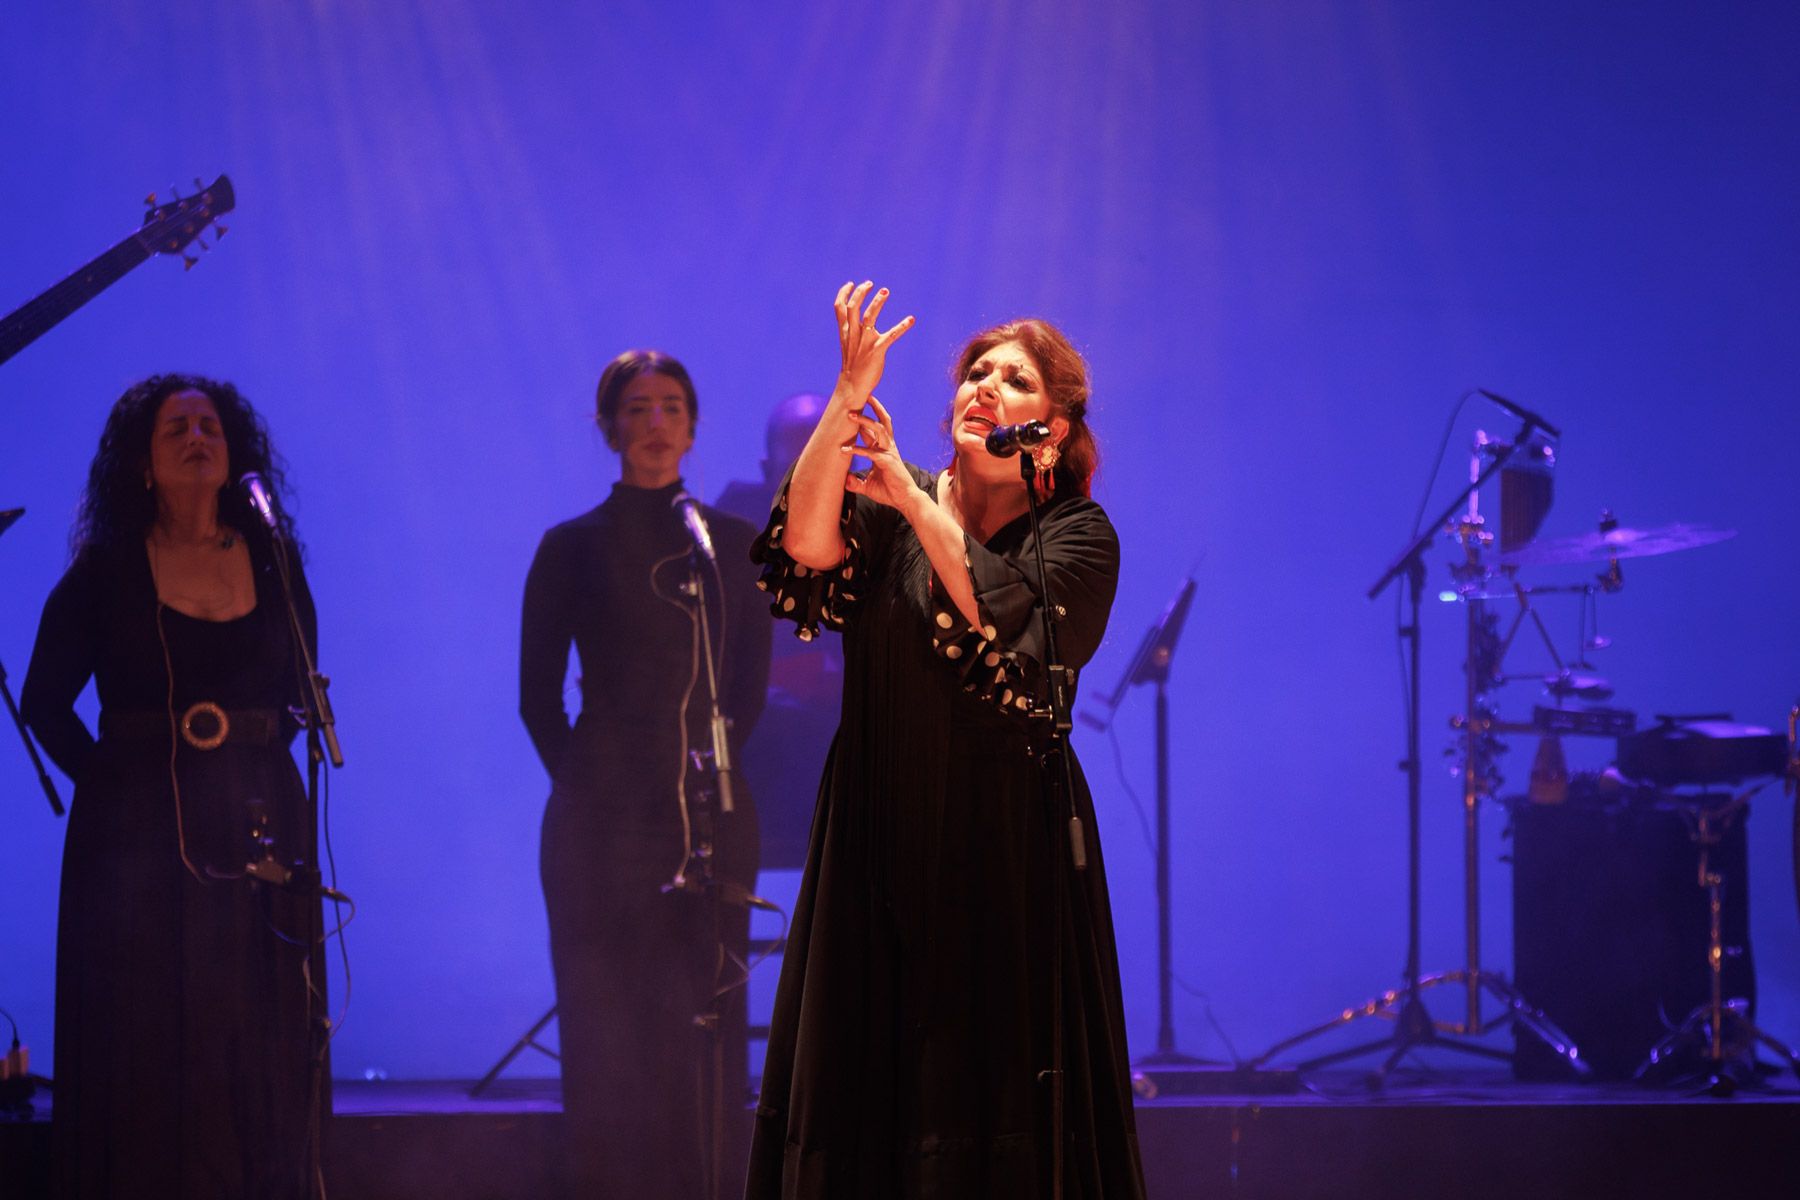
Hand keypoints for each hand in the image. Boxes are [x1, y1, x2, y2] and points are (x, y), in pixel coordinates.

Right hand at [834, 281, 914, 402]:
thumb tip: (858, 322)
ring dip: (877, 302)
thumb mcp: (848, 346)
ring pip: (869, 317)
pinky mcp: (877, 351)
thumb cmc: (853, 366)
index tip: (851, 283)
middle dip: (860, 293)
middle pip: (853, 308)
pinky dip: (902, 326)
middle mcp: (853, 335)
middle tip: (870, 284)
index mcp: (845, 333)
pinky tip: (911, 320)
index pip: (839, 308)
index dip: (843, 293)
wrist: (852, 388)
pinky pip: (891, 336)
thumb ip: (852, 332)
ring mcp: (865, 343)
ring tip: (885, 291)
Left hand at [842, 396, 920, 511]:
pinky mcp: (887, 461)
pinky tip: (844, 450)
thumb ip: (855, 482)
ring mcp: (889, 452)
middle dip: (873, 408)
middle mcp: (887, 447)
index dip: (863, 420)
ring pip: (878, 429)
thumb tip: (844, 480)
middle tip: (862, 396)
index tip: (853, 410)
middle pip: (882, 421)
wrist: (905, 500)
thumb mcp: (867, 487)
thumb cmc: (889, 492)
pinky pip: (870, 452)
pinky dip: (857, 450)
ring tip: (850, 415)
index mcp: (883, 450)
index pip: (873, 430)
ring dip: (864, 421)